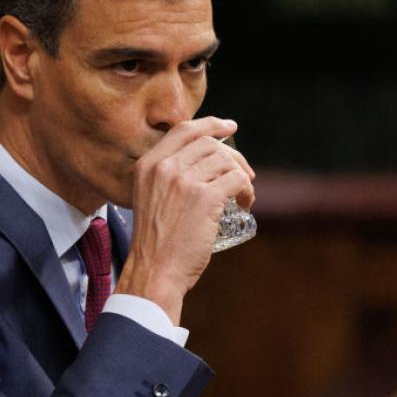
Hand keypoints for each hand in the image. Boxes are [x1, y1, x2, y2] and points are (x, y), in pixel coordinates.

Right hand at [116, 117, 254, 323]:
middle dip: (233, 156)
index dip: (210, 124)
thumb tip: (200, 166)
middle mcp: (165, 167)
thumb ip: (166, 179)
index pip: (184, 130)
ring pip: (227, 161)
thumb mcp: (149, 199)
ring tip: (244, 195)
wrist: (154, 271)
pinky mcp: (206, 198)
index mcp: (148, 164)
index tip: (228, 127)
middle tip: (244, 176)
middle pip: (211, 144)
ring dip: (243, 176)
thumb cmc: (155, 244)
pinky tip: (246, 204)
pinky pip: (238, 181)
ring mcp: (185, 181)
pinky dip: (248, 191)